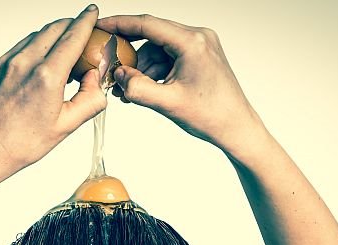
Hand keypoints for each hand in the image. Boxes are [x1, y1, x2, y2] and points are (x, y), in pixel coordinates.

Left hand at [0, 5, 105, 191]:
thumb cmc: (18, 143)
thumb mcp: (64, 127)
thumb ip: (88, 100)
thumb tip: (96, 81)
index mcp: (46, 77)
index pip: (73, 36)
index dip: (86, 20)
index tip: (93, 12)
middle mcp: (26, 63)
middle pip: (56, 27)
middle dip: (73, 25)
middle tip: (86, 35)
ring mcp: (9, 61)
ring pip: (39, 34)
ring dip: (56, 35)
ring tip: (67, 55)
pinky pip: (25, 45)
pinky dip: (40, 45)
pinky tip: (46, 63)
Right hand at [97, 14, 265, 152]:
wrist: (237, 128)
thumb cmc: (212, 116)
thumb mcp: (168, 103)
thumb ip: (138, 89)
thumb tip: (118, 76)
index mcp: (192, 43)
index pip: (147, 24)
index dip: (119, 24)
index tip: (101, 25)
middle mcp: (198, 38)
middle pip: (151, 36)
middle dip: (129, 55)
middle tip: (109, 68)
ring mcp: (199, 47)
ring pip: (157, 50)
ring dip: (141, 68)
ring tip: (126, 90)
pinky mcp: (198, 57)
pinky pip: (167, 58)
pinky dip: (153, 72)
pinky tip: (142, 89)